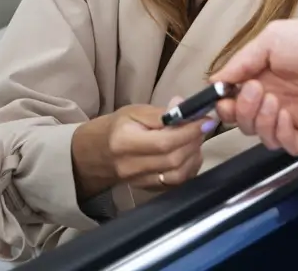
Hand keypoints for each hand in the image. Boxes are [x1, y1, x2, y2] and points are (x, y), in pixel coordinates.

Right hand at [71, 101, 215, 196]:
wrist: (92, 156)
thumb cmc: (115, 128)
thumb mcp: (133, 112)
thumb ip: (161, 113)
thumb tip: (186, 108)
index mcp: (124, 142)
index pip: (164, 142)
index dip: (189, 132)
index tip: (205, 119)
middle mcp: (131, 166)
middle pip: (174, 160)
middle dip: (194, 141)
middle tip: (202, 127)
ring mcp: (140, 182)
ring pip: (178, 175)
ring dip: (194, 155)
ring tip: (196, 139)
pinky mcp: (148, 190)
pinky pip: (176, 184)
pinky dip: (189, 168)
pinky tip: (190, 154)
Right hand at [211, 7, 297, 155]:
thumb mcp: (271, 41)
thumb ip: (241, 62)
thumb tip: (215, 81)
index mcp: (266, 79)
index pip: (236, 103)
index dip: (225, 105)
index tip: (221, 98)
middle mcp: (279, 100)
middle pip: (246, 123)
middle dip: (242, 112)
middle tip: (256, 91)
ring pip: (265, 137)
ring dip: (262, 122)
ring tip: (274, 100)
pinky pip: (290, 146)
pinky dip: (282, 134)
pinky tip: (287, 115)